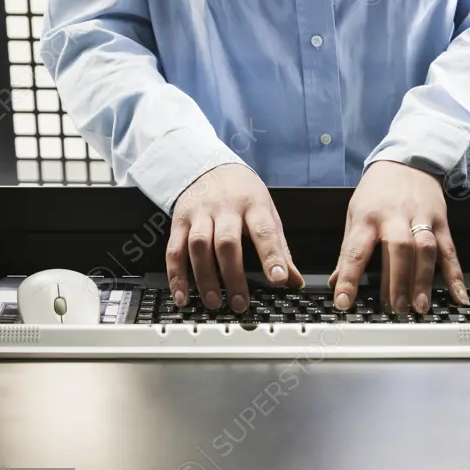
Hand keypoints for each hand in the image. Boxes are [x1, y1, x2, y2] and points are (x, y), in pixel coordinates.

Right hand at [167, 163, 303, 311]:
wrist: (211, 167)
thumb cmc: (244, 195)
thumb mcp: (267, 213)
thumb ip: (279, 249)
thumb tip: (294, 281)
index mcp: (253, 205)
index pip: (264, 232)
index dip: (272, 257)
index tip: (278, 279)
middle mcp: (225, 208)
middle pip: (227, 242)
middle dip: (233, 275)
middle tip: (240, 303)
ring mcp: (199, 214)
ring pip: (199, 246)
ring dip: (205, 278)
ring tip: (214, 303)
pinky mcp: (179, 221)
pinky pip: (174, 250)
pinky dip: (177, 276)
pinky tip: (183, 296)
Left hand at [330, 161, 468, 312]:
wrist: (407, 160)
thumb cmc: (378, 190)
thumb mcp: (354, 214)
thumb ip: (347, 249)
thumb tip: (335, 280)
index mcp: (367, 218)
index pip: (354, 251)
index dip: (348, 279)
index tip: (343, 301)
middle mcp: (395, 218)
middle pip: (397, 250)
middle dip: (396, 281)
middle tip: (394, 308)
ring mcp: (421, 219)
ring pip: (424, 250)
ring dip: (422, 280)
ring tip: (419, 306)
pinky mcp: (441, 222)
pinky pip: (449, 251)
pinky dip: (454, 275)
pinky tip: (458, 295)